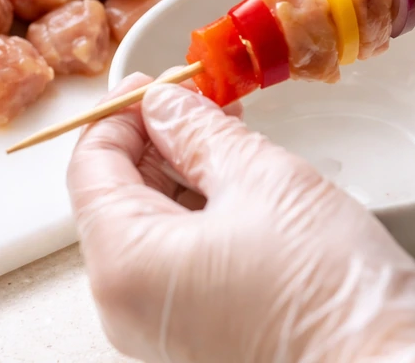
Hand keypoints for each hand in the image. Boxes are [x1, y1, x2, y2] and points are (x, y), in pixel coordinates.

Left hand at [67, 74, 414, 362]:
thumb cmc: (323, 283)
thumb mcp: (260, 178)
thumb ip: (199, 132)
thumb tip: (167, 105)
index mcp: (124, 265)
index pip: (91, 167)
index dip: (122, 113)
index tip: (160, 82)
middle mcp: (126, 305)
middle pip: (116, 197)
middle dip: (155, 139)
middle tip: (201, 99)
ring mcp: (161, 325)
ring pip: (149, 226)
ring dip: (180, 171)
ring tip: (226, 132)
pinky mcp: (197, 332)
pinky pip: (177, 257)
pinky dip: (198, 211)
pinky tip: (236, 180)